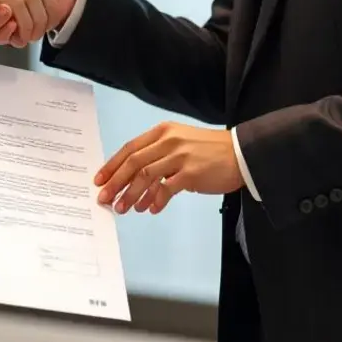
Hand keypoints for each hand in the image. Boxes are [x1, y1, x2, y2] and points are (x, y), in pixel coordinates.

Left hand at [94, 122, 242, 213]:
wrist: (241, 153)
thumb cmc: (210, 151)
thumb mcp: (181, 145)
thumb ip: (158, 159)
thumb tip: (137, 187)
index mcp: (163, 132)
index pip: (130, 148)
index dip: (112, 165)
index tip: (100, 180)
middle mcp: (169, 141)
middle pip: (133, 162)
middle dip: (115, 182)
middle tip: (104, 198)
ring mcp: (180, 156)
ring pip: (146, 176)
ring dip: (131, 194)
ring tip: (123, 209)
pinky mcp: (191, 173)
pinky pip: (166, 189)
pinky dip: (155, 200)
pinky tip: (150, 209)